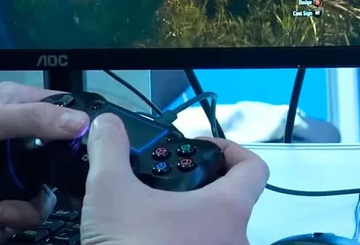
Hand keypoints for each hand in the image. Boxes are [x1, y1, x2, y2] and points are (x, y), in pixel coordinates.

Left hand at [0, 82, 88, 243]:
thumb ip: (33, 121)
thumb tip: (85, 124)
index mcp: (17, 112)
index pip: (63, 122)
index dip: (79, 141)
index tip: (92, 162)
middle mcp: (11, 145)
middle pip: (52, 174)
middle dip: (45, 193)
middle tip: (30, 201)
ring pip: (29, 204)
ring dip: (18, 216)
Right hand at [80, 114, 268, 244]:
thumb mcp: (110, 193)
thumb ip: (109, 151)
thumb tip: (106, 126)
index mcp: (228, 209)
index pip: (254, 168)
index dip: (230, 151)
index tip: (201, 149)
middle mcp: (237, 240)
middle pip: (230, 203)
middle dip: (197, 192)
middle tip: (163, 187)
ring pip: (214, 235)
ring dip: (188, 224)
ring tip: (149, 219)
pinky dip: (182, 244)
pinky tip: (149, 243)